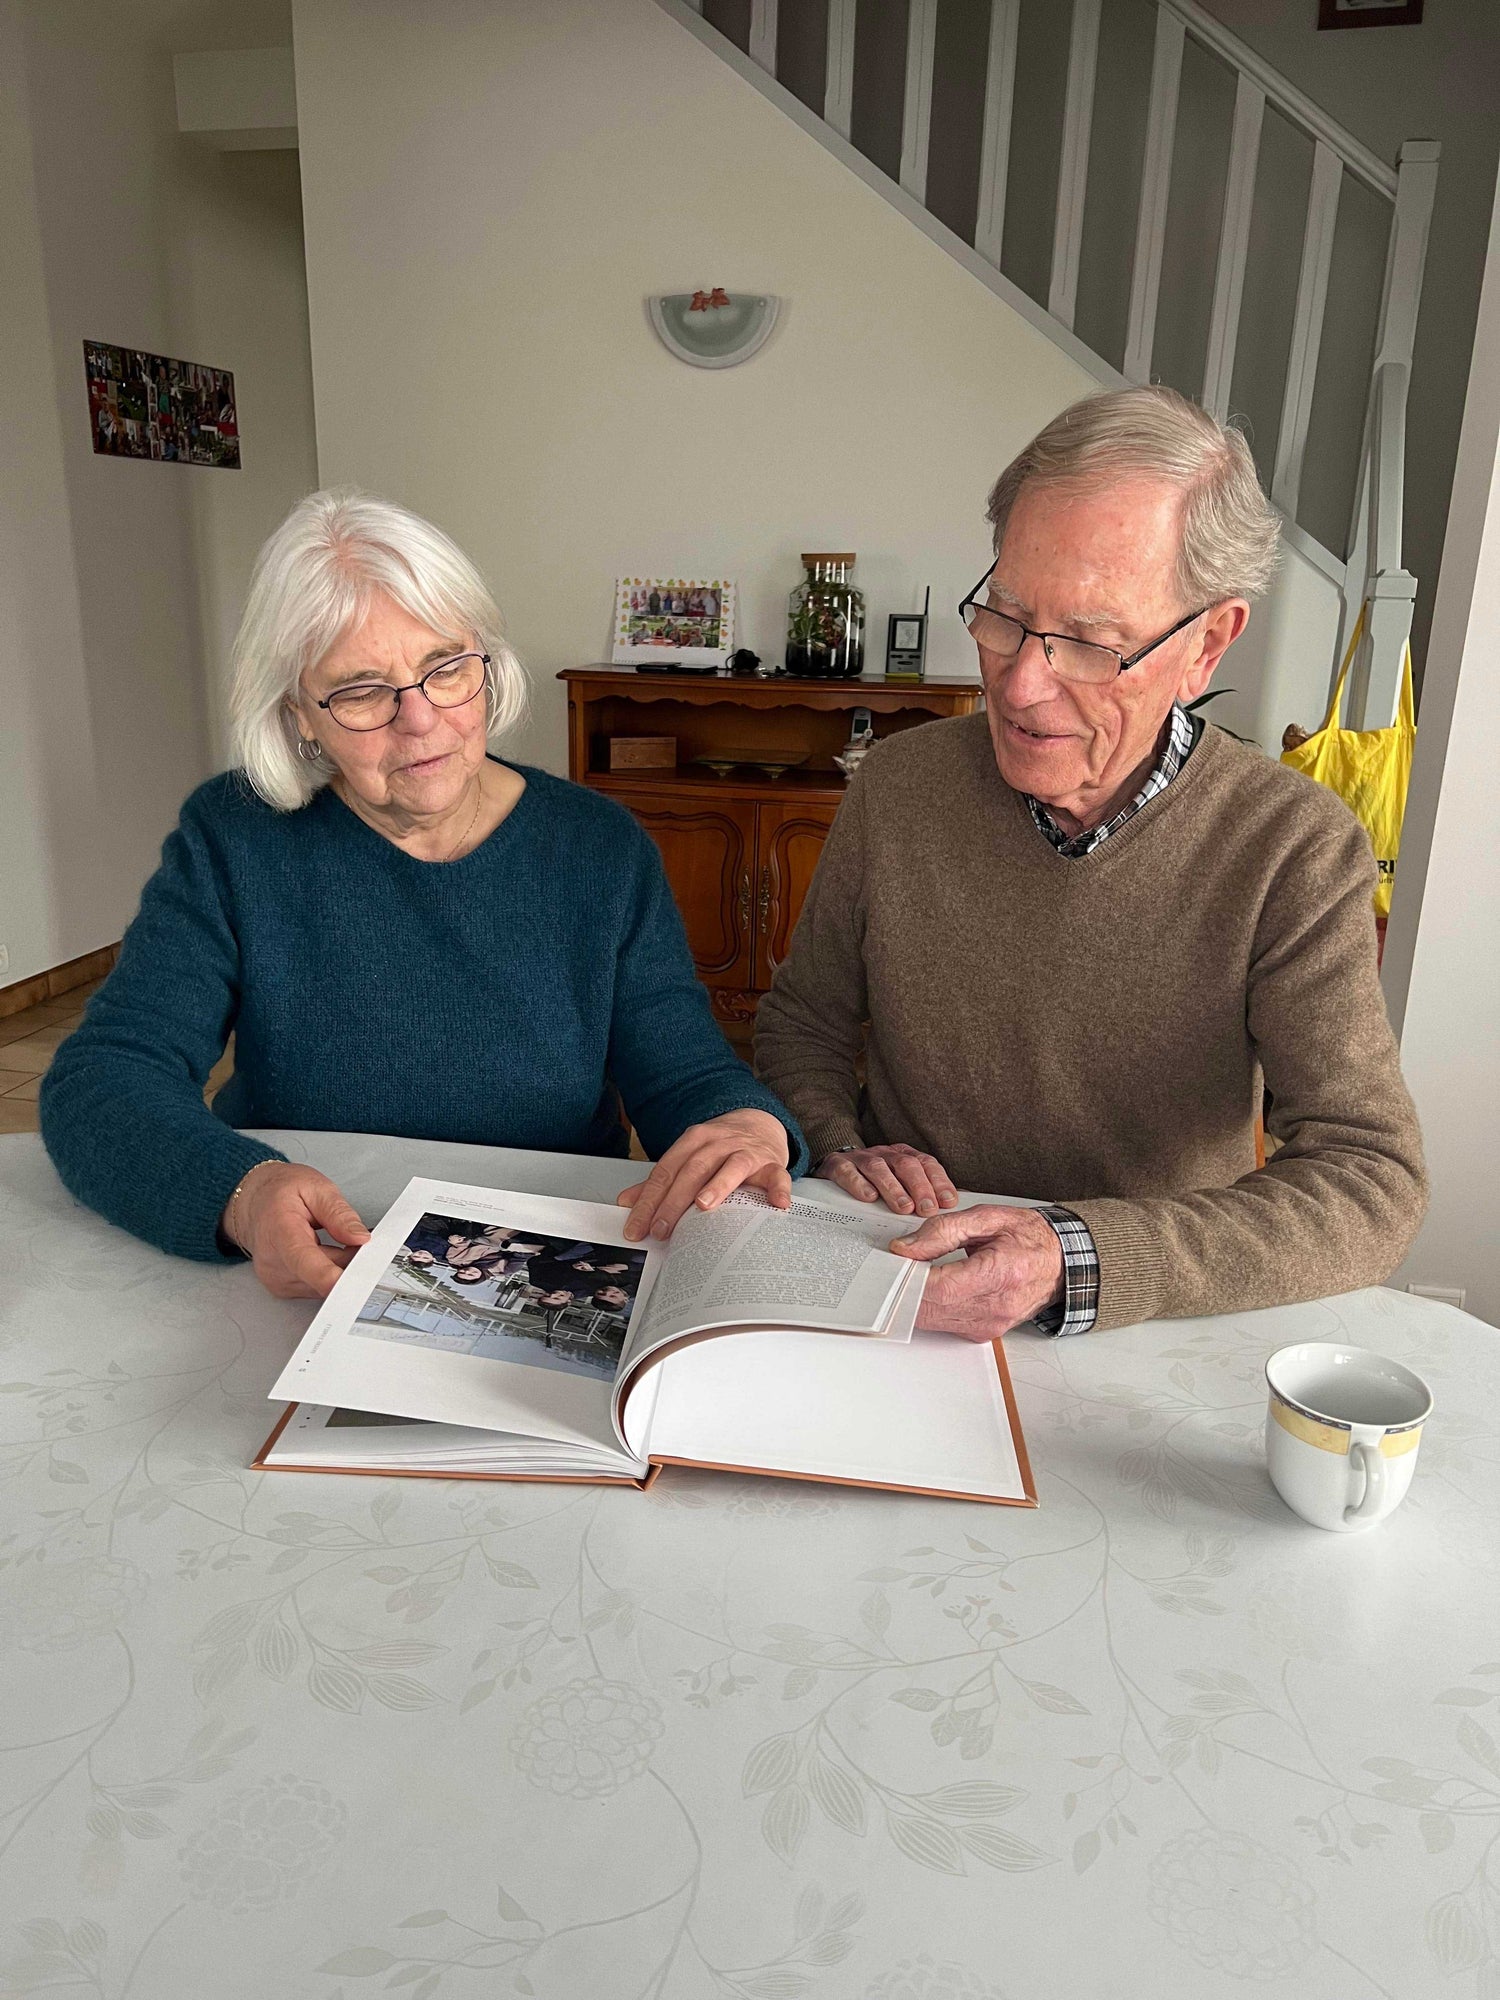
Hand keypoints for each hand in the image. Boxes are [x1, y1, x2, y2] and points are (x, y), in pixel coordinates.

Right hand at [223, 1163, 370, 1299]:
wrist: (254, 1204)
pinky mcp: (283, 1289)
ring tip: (330, 1237)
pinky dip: (329, 1271)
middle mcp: (273, 1262)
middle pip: (325, 1274)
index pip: (303, 1259)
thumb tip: (360, 1238)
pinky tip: (321, 1251)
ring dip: (339, 1265)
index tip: (345, 1284)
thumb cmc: (279, 1194)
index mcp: (280, 1231)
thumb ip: (339, 1213)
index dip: (326, 1276)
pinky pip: (319, 1287)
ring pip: (326, 1283)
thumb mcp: (316, 1188)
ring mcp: (277, 1279)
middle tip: (352, 1232)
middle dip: (350, 1257)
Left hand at [618, 1108, 791, 1240]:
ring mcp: (746, 1152)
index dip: (649, 1200)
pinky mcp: (771, 1163)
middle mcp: (718, 1143)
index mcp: (693, 1141)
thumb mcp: (688, 1157)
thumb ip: (660, 1181)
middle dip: (673, 1201)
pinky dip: (778, 1189)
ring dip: (718, 1186)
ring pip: (731, 1166)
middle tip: (661, 1228)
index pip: (665, 1171)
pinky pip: (777, 1175)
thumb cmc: (721, 1148)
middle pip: (693, 1170)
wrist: (759, 1124)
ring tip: (704, 1206)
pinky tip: (777, 1204)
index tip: (637, 1226)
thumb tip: (627, 1202)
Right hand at [818, 1143, 957, 1218]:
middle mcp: (884, 1154)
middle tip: (927, 1209)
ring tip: (904, 1207)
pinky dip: (859, 1184)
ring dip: (894, 1188)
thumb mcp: (899, 1183)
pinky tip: (869, 1197)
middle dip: (919, 1187)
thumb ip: (923, 1193)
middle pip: (906, 1165)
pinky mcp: (837, 1165)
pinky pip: (848, 1171)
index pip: (926, 1163)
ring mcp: (860, 1158)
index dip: (939, 1181)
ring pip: (879, 1168)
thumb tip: (951, 1207)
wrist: (833, 1167)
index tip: (948, 1201)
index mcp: (903, 1155)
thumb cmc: (872, 1181)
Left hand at [892, 1205, 1062, 1341]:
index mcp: (1000, 1274)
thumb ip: (942, 1230)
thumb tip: (905, 1249)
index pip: (938, 1287)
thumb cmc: (1029, 1237)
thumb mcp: (987, 1218)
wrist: (1060, 1263)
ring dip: (914, 1299)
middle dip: (904, 1288)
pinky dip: (931, 1307)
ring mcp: (990, 1325)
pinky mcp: (984, 1333)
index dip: (907, 1276)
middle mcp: (995, 1308)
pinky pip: (943, 1324)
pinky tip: (933, 1287)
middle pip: (929, 1310)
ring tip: (914, 1272)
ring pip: (931, 1321)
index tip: (893, 1261)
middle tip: (897, 1266)